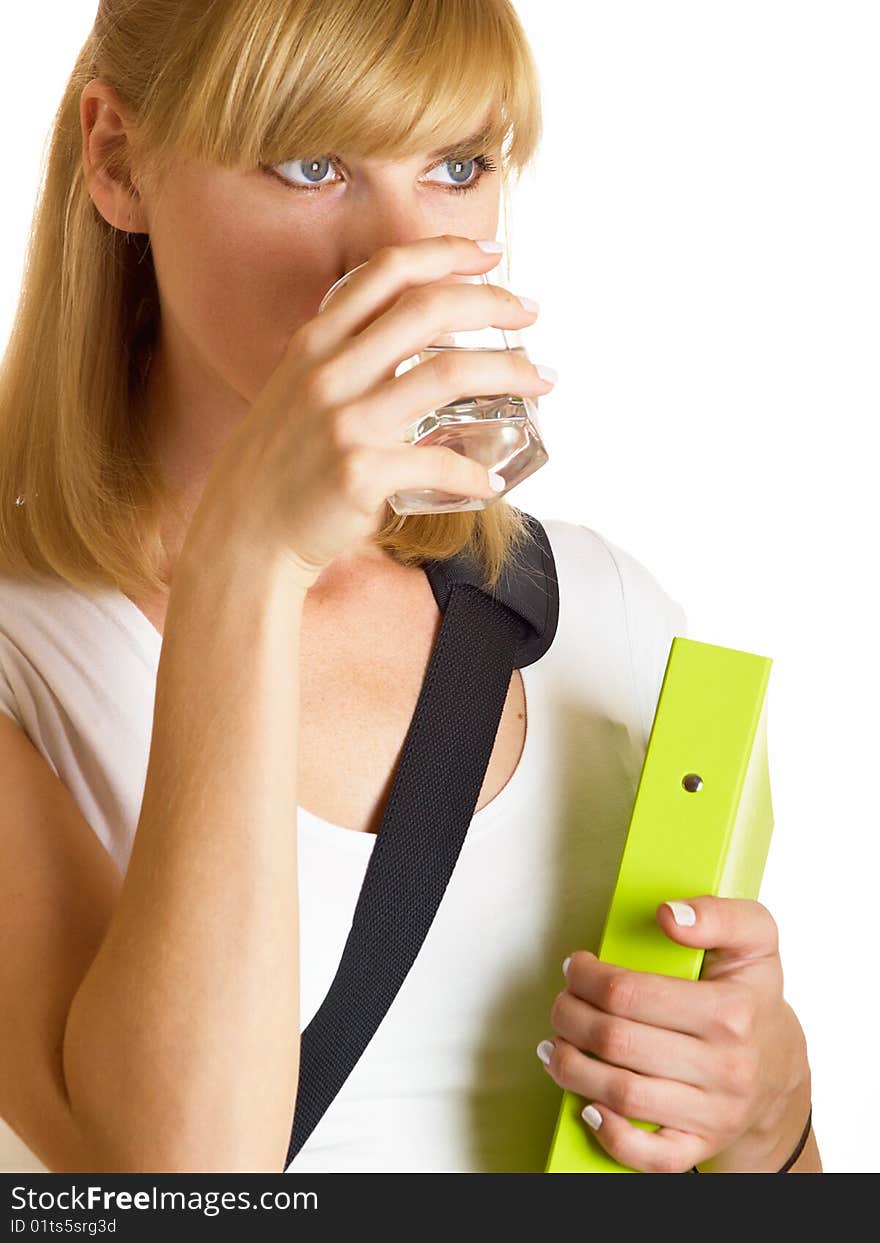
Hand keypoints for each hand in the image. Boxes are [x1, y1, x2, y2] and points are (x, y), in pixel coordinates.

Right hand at [194, 234, 554, 590]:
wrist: (244, 535)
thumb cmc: (277, 466)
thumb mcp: (295, 391)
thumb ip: (343, 359)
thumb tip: (404, 341)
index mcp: (315, 344)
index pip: (388, 272)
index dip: (447, 251)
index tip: (491, 253)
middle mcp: (329, 373)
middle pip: (429, 308)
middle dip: (493, 301)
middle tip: (530, 313)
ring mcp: (344, 422)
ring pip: (450, 374)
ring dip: (510, 372)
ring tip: (542, 380)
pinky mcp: (360, 474)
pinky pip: (440, 464)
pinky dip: (475, 474)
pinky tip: (490, 482)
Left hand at [537, 896, 811, 1172]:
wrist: (779, 1066)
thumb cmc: (751, 998)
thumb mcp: (755, 939)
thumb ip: (719, 914)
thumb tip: (670, 914)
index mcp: (732, 1012)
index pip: (630, 993)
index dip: (587, 977)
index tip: (576, 967)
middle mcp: (725, 1068)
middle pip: (615, 1041)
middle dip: (570, 1017)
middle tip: (562, 1002)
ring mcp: (712, 1113)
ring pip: (620, 1095)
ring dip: (571, 1067)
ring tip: (557, 1045)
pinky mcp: (700, 1145)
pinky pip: (648, 1156)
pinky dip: (610, 1134)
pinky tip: (588, 1105)